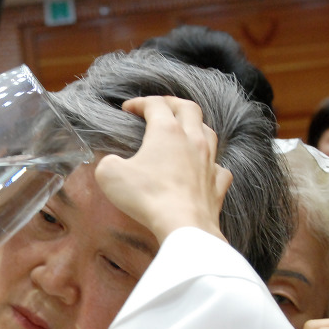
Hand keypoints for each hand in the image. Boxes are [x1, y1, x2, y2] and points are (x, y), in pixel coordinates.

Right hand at [93, 96, 232, 243]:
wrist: (183, 226)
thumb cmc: (147, 197)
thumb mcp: (110, 175)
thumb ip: (108, 162)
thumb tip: (111, 163)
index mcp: (167, 131)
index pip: (155, 105)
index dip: (140, 103)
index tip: (128, 108)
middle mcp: (192, 140)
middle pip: (188, 109)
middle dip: (173, 103)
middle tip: (160, 106)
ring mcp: (209, 162)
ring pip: (208, 133)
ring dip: (196, 126)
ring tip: (186, 130)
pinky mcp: (217, 185)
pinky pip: (219, 168)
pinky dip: (211, 164)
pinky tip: (205, 169)